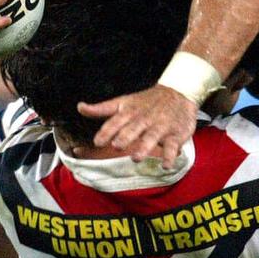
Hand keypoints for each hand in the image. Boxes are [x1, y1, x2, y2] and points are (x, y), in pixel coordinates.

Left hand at [78, 84, 198, 167]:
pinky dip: (169, 155)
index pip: (116, 121)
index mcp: (129, 111)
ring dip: (144, 147)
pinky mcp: (174, 134)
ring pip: (151, 137)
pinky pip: (172, 146)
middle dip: (125, 137)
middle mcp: (144, 119)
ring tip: (136, 158)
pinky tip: (165, 165)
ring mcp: (160, 126)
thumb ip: (101, 109)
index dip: (107, 131)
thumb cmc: (146, 101)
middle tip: (117, 146)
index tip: (98, 142)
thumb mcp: (123, 102)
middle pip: (133, 128)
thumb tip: (80, 107)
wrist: (178, 92)